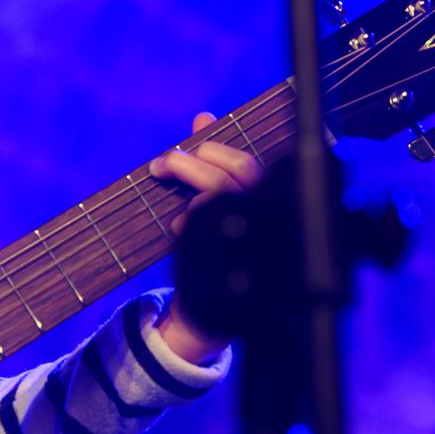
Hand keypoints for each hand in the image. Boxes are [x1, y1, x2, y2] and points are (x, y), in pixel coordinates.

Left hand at [147, 111, 263, 364]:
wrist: (207, 317)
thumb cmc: (211, 252)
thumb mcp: (210, 203)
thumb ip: (210, 161)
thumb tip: (203, 116)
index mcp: (270, 203)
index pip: (253, 161)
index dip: (224, 142)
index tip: (198, 127)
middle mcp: (271, 221)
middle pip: (241, 172)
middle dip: (198, 156)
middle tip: (166, 161)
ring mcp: (256, 243)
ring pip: (223, 194)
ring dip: (187, 180)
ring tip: (163, 177)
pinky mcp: (235, 266)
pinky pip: (208, 228)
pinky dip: (187, 220)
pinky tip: (177, 226)